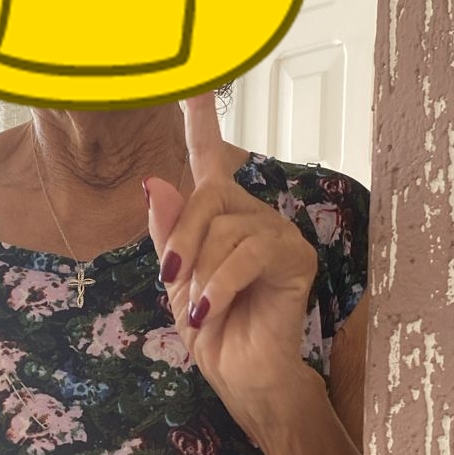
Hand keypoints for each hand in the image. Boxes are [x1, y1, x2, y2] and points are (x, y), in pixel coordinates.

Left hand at [144, 91, 318, 428]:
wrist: (242, 376)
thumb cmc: (212, 330)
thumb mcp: (178, 279)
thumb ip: (169, 232)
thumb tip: (156, 180)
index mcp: (220, 215)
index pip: (209, 154)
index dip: (201, 117)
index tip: (190, 79)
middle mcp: (252, 214)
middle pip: (208, 196)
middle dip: (182, 240)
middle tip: (171, 280)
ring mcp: (278, 233)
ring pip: (226, 228)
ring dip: (203, 272)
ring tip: (200, 307)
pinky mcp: (296, 257)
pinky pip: (250, 252)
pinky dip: (223, 283)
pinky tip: (213, 309)